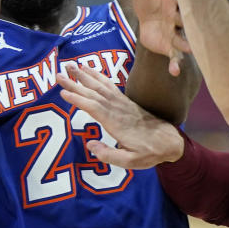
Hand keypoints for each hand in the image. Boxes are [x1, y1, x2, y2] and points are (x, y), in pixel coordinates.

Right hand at [56, 64, 184, 168]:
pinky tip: (90, 71)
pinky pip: (110, 85)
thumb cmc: (150, 153)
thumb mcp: (131, 162)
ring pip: (101, 86)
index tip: (63, 92)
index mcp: (117, 123)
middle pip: (93, 93)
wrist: (170, 141)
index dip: (78, 99)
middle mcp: (118, 110)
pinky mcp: (126, 102)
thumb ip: (109, 156)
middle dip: (75, 83)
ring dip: (85, 75)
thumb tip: (90, 146)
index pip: (94, 108)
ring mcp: (122, 104)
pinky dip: (99, 76)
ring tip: (71, 65)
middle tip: (58, 73)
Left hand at [133, 0, 191, 75]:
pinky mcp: (169, 47)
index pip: (187, 0)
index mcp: (177, 1)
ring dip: (188, 46)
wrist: (142, 16)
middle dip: (194, 24)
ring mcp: (176, 34)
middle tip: (199, 27)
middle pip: (190, 22)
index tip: (195, 1)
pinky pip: (175, 58)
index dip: (191, 1)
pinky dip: (176, 65)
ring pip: (187, 41)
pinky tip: (176, 72)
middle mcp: (181, 18)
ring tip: (191, 51)